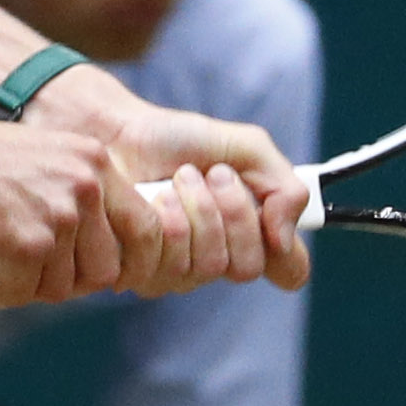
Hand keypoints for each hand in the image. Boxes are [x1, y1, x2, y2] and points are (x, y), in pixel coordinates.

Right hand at [0, 116, 125, 307]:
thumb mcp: (43, 159)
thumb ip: (79, 196)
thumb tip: (110, 260)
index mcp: (94, 164)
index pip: (146, 228)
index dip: (129, 260)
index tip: (107, 273)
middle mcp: (84, 190)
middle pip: (105, 270)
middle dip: (70, 279)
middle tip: (31, 268)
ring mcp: (56, 221)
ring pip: (63, 288)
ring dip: (30, 285)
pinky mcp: (25, 251)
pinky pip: (24, 295)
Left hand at [32, 67, 314, 296]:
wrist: (115, 132)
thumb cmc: (175, 139)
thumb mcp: (246, 147)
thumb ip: (285, 186)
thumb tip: (283, 238)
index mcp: (248, 233)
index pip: (289, 271)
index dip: (287, 253)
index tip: (271, 216)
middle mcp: (217, 259)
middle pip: (248, 266)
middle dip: (234, 211)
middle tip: (213, 174)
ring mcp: (177, 271)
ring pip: (208, 266)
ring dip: (197, 209)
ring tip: (178, 177)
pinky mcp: (139, 272)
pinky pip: (168, 265)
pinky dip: (166, 219)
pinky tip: (152, 197)